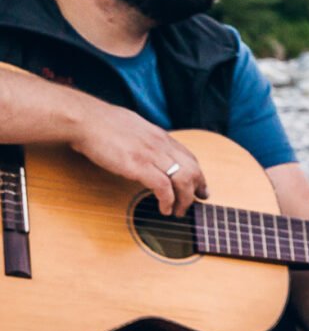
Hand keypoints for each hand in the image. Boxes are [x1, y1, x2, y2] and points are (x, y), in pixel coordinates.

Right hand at [70, 99, 206, 215]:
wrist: (85, 119)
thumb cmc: (100, 122)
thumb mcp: (132, 127)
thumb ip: (143, 139)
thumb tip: (143, 147)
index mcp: (159, 136)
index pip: (188, 156)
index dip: (197, 172)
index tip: (200, 184)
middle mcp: (161, 145)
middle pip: (192, 168)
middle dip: (199, 187)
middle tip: (201, 199)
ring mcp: (151, 155)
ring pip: (184, 179)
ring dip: (185, 199)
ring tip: (180, 211)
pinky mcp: (139, 165)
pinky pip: (164, 187)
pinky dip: (168, 201)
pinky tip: (165, 209)